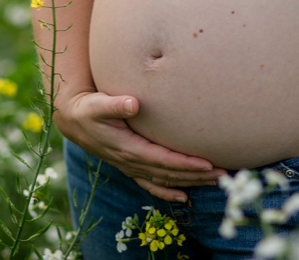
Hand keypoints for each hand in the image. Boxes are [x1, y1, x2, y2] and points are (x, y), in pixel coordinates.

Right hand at [54, 90, 227, 201]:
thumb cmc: (87, 108)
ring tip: (216, 181)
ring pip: (165, 180)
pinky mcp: (130, 166)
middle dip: (196, 175)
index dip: (184, 163)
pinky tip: (184, 196)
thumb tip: (132, 103)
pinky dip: (168, 192)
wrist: (73, 120)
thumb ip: (114, 104)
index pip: (162, 159)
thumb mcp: (97, 104)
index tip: (207, 163)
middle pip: (169, 173)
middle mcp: (130, 162)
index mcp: (127, 148)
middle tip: (224, 175)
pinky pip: (152, 184)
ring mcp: (130, 166)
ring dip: (190, 182)